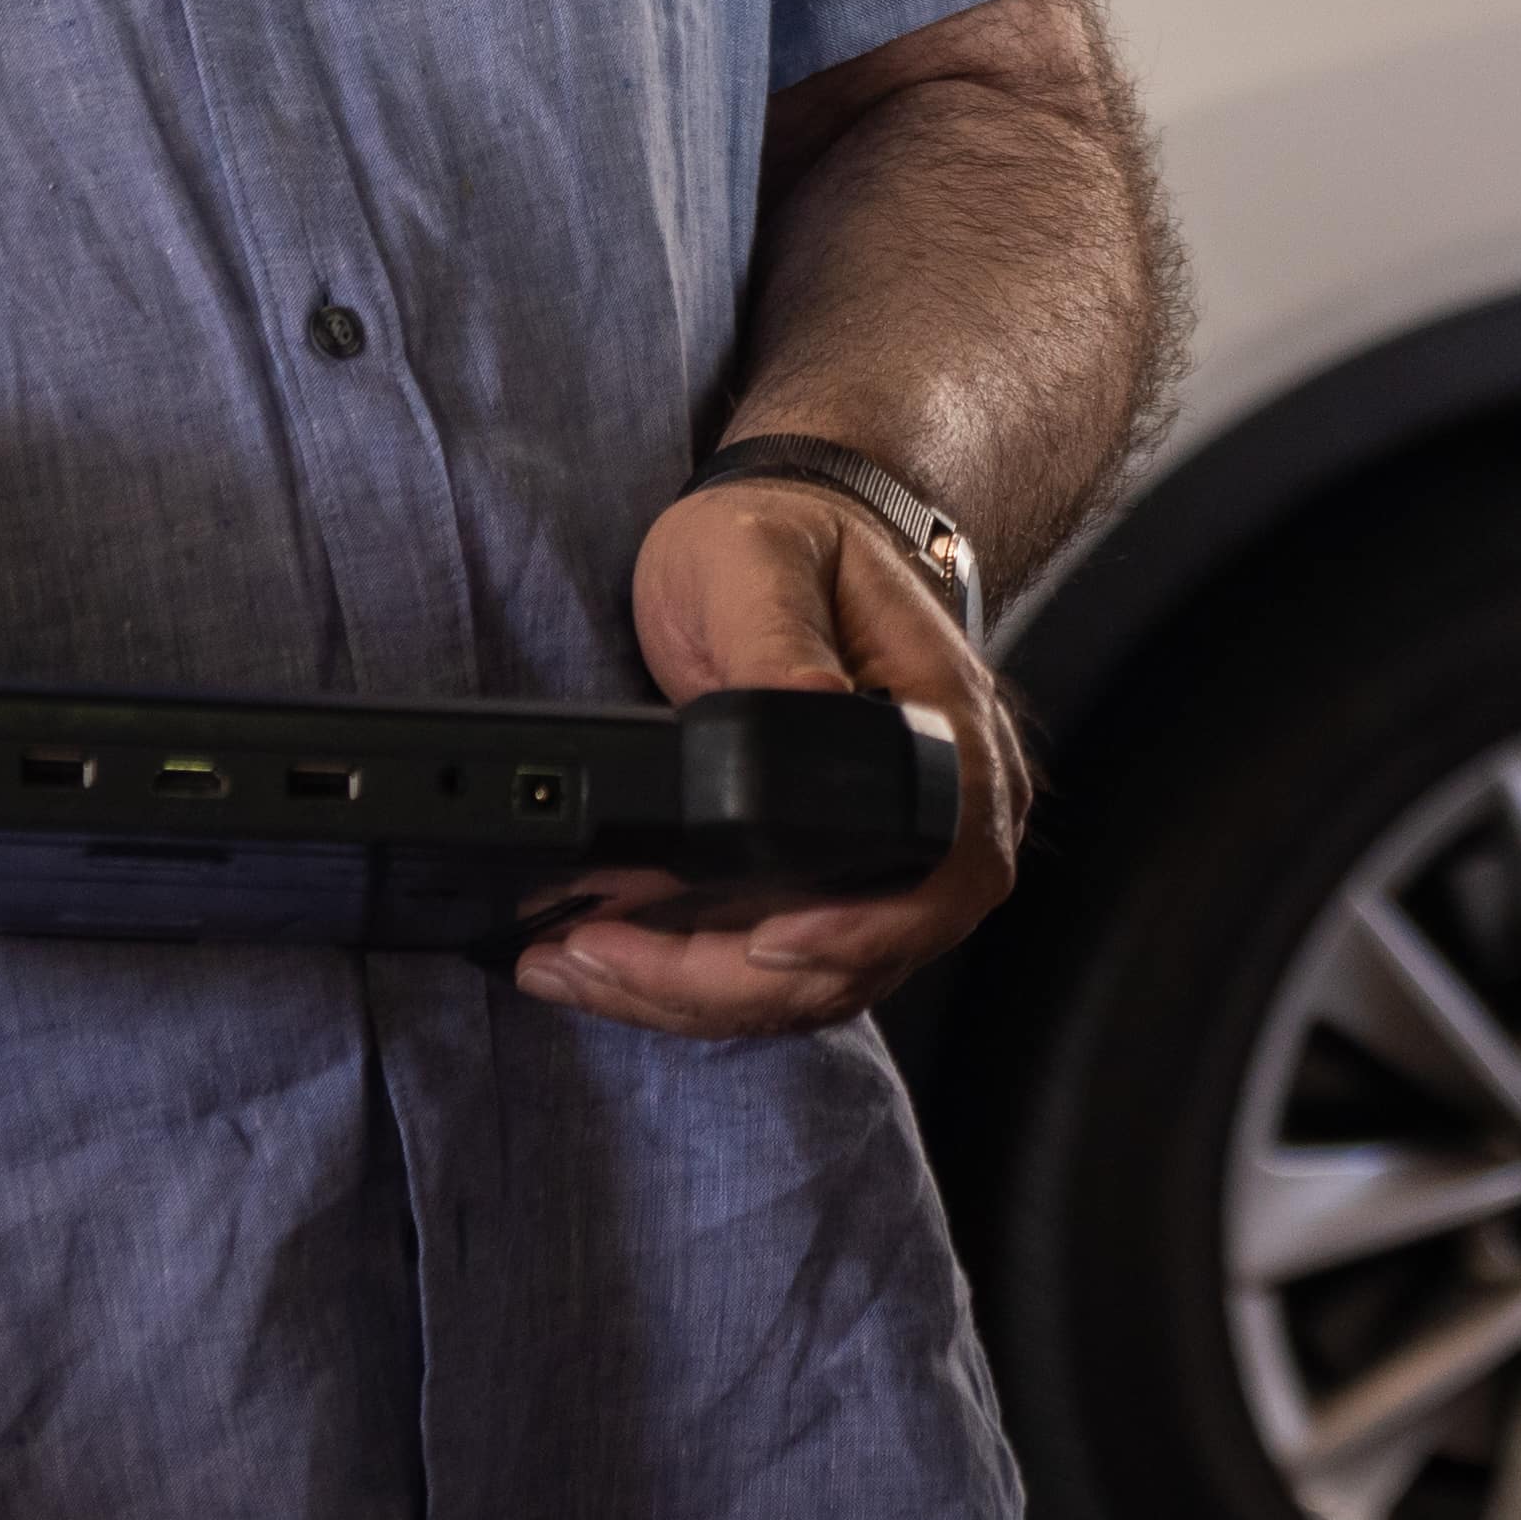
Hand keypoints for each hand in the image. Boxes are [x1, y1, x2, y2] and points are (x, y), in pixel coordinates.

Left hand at [521, 475, 1023, 1037]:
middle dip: (718, 982)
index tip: (756, 948)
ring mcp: (900, 856)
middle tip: (590, 958)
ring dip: (688, 994)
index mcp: (948, 729)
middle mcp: (949, 810)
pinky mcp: (845, 880)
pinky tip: (610, 960)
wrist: (796, 526)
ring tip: (571, 963)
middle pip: (862, 954)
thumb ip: (775, 636)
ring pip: (814, 982)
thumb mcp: (757, 559)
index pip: (941, 872)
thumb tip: (801, 706)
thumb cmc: (786, 533)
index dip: (856, 933)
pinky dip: (695, 979)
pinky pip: (786, 967)